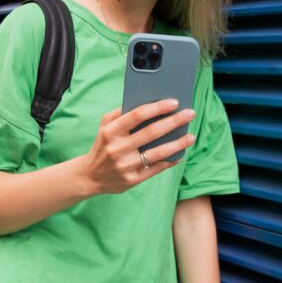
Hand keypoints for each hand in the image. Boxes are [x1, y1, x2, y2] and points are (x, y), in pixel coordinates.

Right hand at [81, 99, 195, 194]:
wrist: (90, 175)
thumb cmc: (103, 144)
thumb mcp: (105, 125)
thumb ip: (122, 112)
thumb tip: (150, 102)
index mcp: (111, 131)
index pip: (137, 115)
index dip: (158, 107)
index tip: (174, 102)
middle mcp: (118, 148)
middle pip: (152, 132)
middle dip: (174, 122)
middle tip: (190, 114)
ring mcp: (125, 166)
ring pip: (158, 153)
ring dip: (178, 144)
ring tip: (191, 137)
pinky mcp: (132, 180)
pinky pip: (156, 169)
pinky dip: (170, 161)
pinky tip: (180, 153)